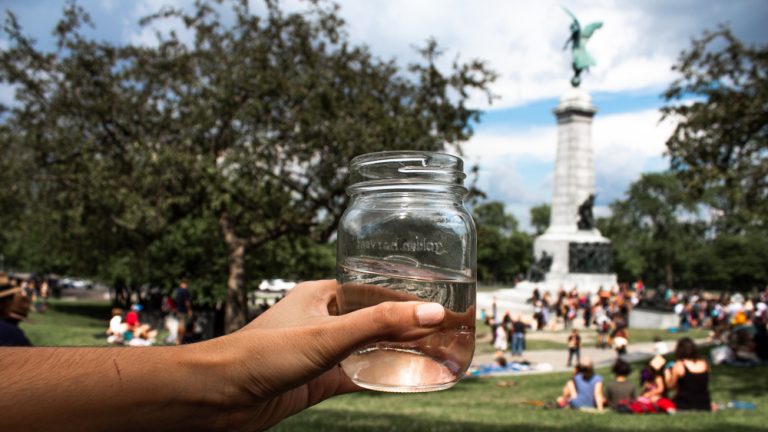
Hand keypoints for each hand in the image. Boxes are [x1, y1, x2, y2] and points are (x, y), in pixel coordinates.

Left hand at [197, 279, 446, 429]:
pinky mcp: (317, 379)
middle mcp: (324, 319)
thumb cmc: (262, 354)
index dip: (408, 296)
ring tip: (435, 355)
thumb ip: (379, 324)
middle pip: (376, 319)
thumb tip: (432, 312)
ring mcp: (321, 351)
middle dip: (408, 326)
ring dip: (398, 353)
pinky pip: (358, 376)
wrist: (219, 396)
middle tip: (445, 331)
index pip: (375, 289)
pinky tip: (407, 381)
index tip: (441, 302)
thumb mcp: (327, 335)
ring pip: (370, 349)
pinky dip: (381, 378)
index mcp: (323, 295)